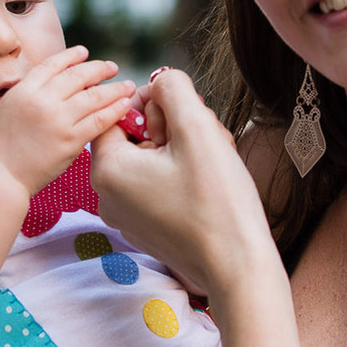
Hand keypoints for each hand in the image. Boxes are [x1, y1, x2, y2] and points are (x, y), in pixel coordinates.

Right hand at [0, 46, 134, 197]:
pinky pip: (99, 121)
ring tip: (127, 86)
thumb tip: (53, 84)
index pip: (53, 64)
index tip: (85, 52)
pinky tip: (124, 106)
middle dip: (99, 69)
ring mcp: (58, 119)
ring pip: (94, 97)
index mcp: (24, 89)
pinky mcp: (71, 140)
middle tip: (113, 67)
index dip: (71, 56)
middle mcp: (43, 100)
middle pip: (78, 76)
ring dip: (115, 89)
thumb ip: (30, 94)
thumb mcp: (7, 108)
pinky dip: (115, 111)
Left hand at [90, 68, 280, 306]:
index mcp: (107, 169)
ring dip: (184, 149)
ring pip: (151, 159)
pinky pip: (158, 185)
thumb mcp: (197, 128)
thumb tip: (160, 80)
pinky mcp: (148, 229)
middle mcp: (107, 196)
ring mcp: (127, 216)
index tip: (186, 115)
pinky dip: (183, 175)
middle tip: (207, 136)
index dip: (153, 105)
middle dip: (173, 128)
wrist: (239, 266)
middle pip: (135, 136)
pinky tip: (212, 182)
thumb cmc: (217, 200)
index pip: (115, 113)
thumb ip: (174, 89)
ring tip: (216, 159)